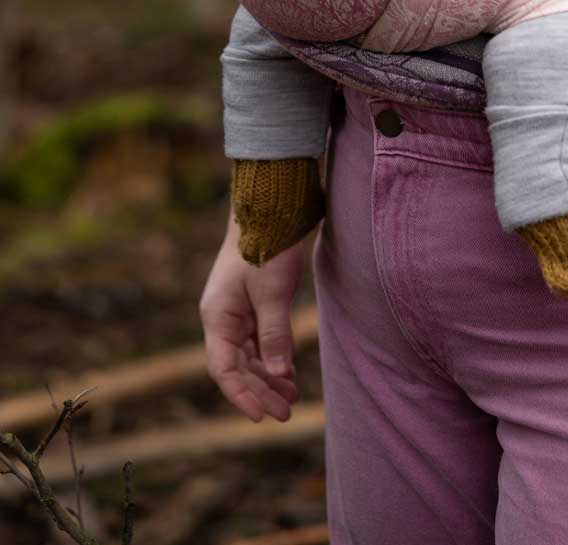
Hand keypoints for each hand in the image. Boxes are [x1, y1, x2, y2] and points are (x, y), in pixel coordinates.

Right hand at [199, 212, 306, 421]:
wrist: (271, 209)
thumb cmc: (266, 247)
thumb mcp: (273, 293)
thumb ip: (275, 334)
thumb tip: (279, 374)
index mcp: (217, 317)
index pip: (225, 370)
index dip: (242, 396)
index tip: (262, 416)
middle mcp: (223, 319)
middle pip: (238, 367)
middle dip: (260, 392)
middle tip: (286, 413)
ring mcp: (237, 313)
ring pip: (250, 357)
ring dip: (268, 378)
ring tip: (291, 400)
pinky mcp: (253, 306)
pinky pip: (260, 342)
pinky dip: (274, 359)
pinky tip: (289, 375)